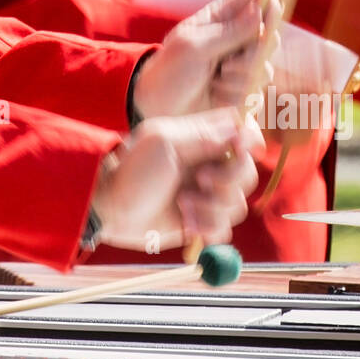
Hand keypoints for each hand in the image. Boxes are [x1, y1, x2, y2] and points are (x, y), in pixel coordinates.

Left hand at [92, 106, 263, 252]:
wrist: (112, 210)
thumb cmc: (132, 170)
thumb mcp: (163, 143)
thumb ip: (203, 136)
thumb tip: (238, 130)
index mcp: (200, 139)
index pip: (240, 134)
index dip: (248, 142)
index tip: (238, 149)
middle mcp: (208, 165)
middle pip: (246, 172)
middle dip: (228, 180)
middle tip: (201, 181)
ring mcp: (205, 194)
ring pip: (237, 203)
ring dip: (213, 207)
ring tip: (183, 205)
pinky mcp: (201, 221)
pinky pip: (225, 228)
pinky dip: (209, 227)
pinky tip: (187, 224)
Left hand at [131, 0, 276, 118]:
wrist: (160, 109)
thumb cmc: (169, 72)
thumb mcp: (194, 46)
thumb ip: (229, 31)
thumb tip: (259, 9)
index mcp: (219, 18)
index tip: (272, 5)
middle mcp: (235, 39)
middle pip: (269, 34)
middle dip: (254, 51)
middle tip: (227, 63)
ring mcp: (241, 65)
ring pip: (265, 67)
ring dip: (240, 77)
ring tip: (214, 80)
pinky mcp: (244, 90)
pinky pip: (258, 92)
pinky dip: (236, 94)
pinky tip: (216, 94)